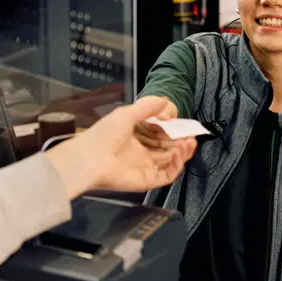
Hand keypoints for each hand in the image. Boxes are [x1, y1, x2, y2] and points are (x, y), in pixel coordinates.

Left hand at [44, 97, 196, 197]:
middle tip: (191, 135)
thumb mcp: (126, 114)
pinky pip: (167, 175)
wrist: (89, 158)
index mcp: (135, 138)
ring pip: (170, 162)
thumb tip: (164, 100)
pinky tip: (178, 153)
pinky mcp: (146, 180)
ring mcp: (144, 167)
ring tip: (189, 143)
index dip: (173, 130)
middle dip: (182, 142)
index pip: (160, 135)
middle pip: (168, 149)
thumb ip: (147, 107)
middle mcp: (141, 153)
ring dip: (182, 153)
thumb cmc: (103, 135)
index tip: (183, 124)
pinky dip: (176, 165)